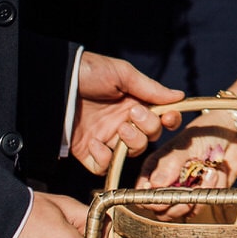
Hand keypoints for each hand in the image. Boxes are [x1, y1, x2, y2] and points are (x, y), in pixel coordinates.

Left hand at [70, 53, 183, 175]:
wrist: (56, 81)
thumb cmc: (90, 72)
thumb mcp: (122, 74)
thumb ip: (150, 88)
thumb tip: (179, 96)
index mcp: (134, 103)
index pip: (160, 118)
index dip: (168, 120)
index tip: (169, 116)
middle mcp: (123, 122)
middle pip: (149, 137)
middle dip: (148, 127)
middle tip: (133, 113)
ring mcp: (106, 137)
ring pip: (132, 152)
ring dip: (131, 142)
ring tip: (120, 128)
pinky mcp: (87, 151)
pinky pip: (103, 166)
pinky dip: (104, 157)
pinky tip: (95, 141)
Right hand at [134, 119, 236, 219]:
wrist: (232, 134)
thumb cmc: (204, 134)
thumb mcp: (185, 146)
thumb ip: (170, 165)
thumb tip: (154, 186)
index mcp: (154, 169)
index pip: (142, 195)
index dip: (151, 199)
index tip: (166, 192)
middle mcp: (165, 184)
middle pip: (160, 211)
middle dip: (177, 201)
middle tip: (192, 187)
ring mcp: (182, 192)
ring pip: (180, 212)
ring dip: (196, 196)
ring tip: (210, 172)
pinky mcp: (199, 197)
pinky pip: (199, 207)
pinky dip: (209, 193)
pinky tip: (216, 174)